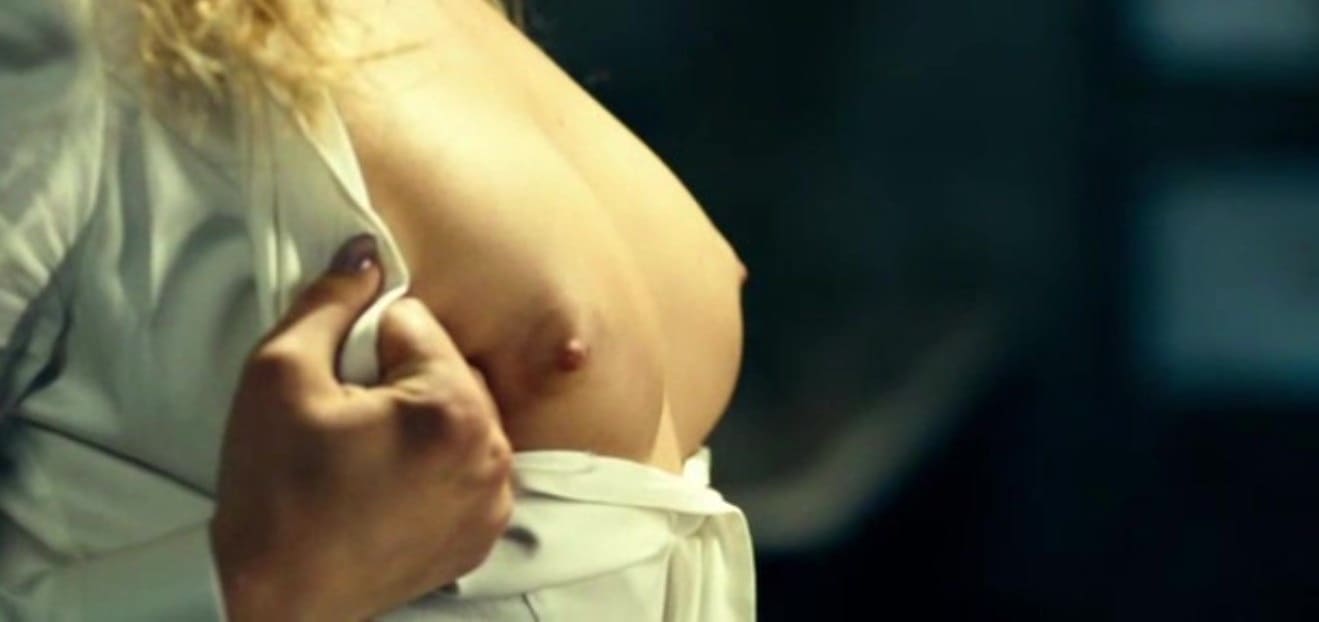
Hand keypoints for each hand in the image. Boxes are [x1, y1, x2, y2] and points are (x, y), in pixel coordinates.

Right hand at [210, 234, 512, 620]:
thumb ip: (331, 299)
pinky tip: (386, 487)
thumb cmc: (272, 491)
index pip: (416, 323)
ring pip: (461, 415)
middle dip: (400, 380)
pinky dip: (437, 465)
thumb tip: (366, 251)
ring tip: (364, 459)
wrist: (271, 599)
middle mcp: (491, 452)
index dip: (365, 345)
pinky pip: (469, 466)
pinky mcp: (483, 533)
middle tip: (346, 424)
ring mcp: (493, 499)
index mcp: (452, 407)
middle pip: (448, 368)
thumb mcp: (279, 372)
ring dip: (421, 421)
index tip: (337, 386)